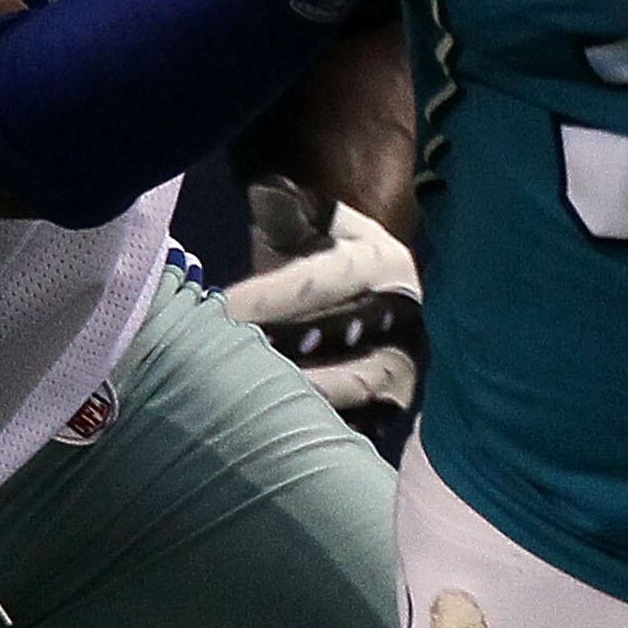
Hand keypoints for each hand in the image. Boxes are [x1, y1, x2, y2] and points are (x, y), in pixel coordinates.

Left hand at [221, 178, 422, 461]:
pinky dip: (325, 428)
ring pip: (363, 383)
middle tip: (232, 358)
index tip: (220, 309)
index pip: (327, 276)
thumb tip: (264, 193)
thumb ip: (288, 214)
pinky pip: (365, 424)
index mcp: (384, 259)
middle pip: (349, 332)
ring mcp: (406, 363)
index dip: (272, 293)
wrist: (363, 304)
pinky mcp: (395, 410)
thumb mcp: (309, 229)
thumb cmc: (321, 262)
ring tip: (254, 397)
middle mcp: (407, 312)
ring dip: (309, 392)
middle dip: (289, 346)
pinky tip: (279, 433)